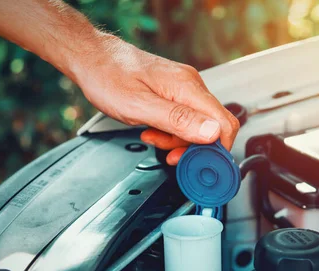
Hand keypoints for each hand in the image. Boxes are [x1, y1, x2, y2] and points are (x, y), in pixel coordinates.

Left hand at [70, 35, 239, 164]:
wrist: (93, 58)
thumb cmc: (108, 77)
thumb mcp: (140, 106)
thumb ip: (178, 120)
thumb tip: (212, 132)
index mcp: (187, 87)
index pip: (224, 123)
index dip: (217, 149)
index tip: (200, 163)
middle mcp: (190, 84)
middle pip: (212, 127)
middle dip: (191, 146)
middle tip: (168, 154)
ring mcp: (183, 87)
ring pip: (197, 124)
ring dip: (177, 139)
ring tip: (152, 137)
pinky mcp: (174, 91)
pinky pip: (184, 117)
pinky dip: (170, 130)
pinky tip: (153, 129)